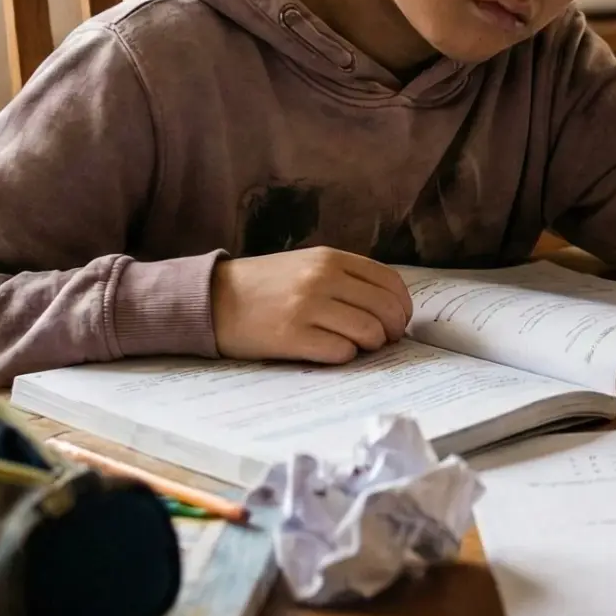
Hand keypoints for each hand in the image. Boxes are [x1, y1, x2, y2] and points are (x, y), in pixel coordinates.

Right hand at [210, 247, 412, 363]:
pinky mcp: (292, 337)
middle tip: (381, 340)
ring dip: (369, 346)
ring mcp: (307, 308)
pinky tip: (330, 351)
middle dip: (392, 331)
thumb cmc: (265, 286)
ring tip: (354, 346)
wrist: (213, 299)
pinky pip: (341, 353)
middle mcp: (322, 278)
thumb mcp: (307, 265)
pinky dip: (343, 356)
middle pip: (386, 310)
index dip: (402, 307)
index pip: (391, 282)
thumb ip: (346, 279)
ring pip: (369, 332)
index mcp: (330, 258)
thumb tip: (390, 308)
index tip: (397, 320)